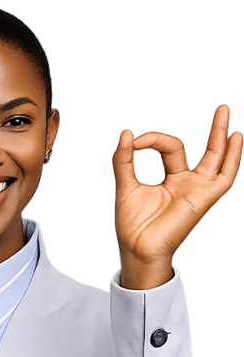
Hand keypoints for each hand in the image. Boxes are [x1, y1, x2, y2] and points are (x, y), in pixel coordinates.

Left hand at [113, 104, 242, 287]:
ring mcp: (196, 189)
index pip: (169, 147)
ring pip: (216, 158)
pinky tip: (236, 138)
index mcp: (170, 179)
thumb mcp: (125, 185)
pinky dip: (231, 158)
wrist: (136, 248)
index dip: (152, 139)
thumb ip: (124, 160)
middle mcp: (186, 182)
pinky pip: (224, 177)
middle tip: (222, 107)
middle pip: (202, 150)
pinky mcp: (203, 198)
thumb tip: (127, 132)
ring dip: (221, 136)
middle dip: (213, 130)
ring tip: (225, 112)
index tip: (133, 141)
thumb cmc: (131, 224)